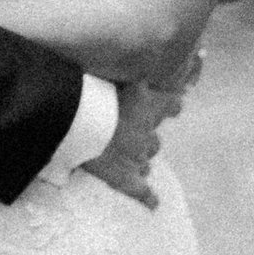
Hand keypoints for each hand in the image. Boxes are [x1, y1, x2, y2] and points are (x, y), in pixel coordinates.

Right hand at [78, 55, 199, 211]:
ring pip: (147, 157)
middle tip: (136, 134)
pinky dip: (148, 197)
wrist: (76, 120)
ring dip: (141, 157)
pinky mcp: (124, 177)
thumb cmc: (89, 89)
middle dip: (148, 137)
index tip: (177, 102)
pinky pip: (141, 191)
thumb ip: (126, 65)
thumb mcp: (111, 69)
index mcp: (146, 104)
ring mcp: (136, 155)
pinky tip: (154, 203)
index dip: (173, 104)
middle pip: (155, 137)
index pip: (171, 103)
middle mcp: (145, 130)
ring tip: (131, 159)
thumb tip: (164, 51)